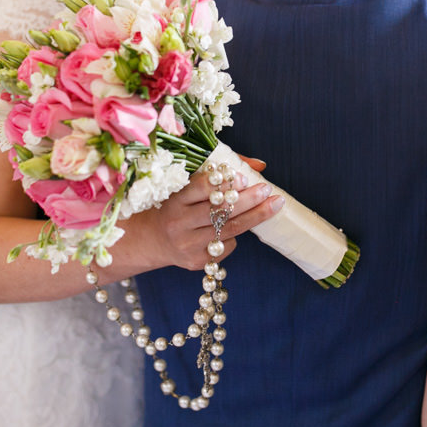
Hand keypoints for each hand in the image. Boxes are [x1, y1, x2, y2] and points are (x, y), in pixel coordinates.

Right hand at [122, 163, 283, 271]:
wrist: (152, 240)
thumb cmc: (176, 206)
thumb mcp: (188, 186)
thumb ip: (221, 173)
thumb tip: (259, 165)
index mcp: (175, 200)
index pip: (200, 188)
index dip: (223, 183)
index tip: (244, 178)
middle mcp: (179, 223)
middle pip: (219, 211)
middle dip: (248, 199)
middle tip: (267, 189)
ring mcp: (187, 245)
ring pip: (228, 230)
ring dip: (255, 216)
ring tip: (273, 204)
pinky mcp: (196, 261)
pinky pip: (226, 246)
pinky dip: (236, 234)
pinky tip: (239, 225)